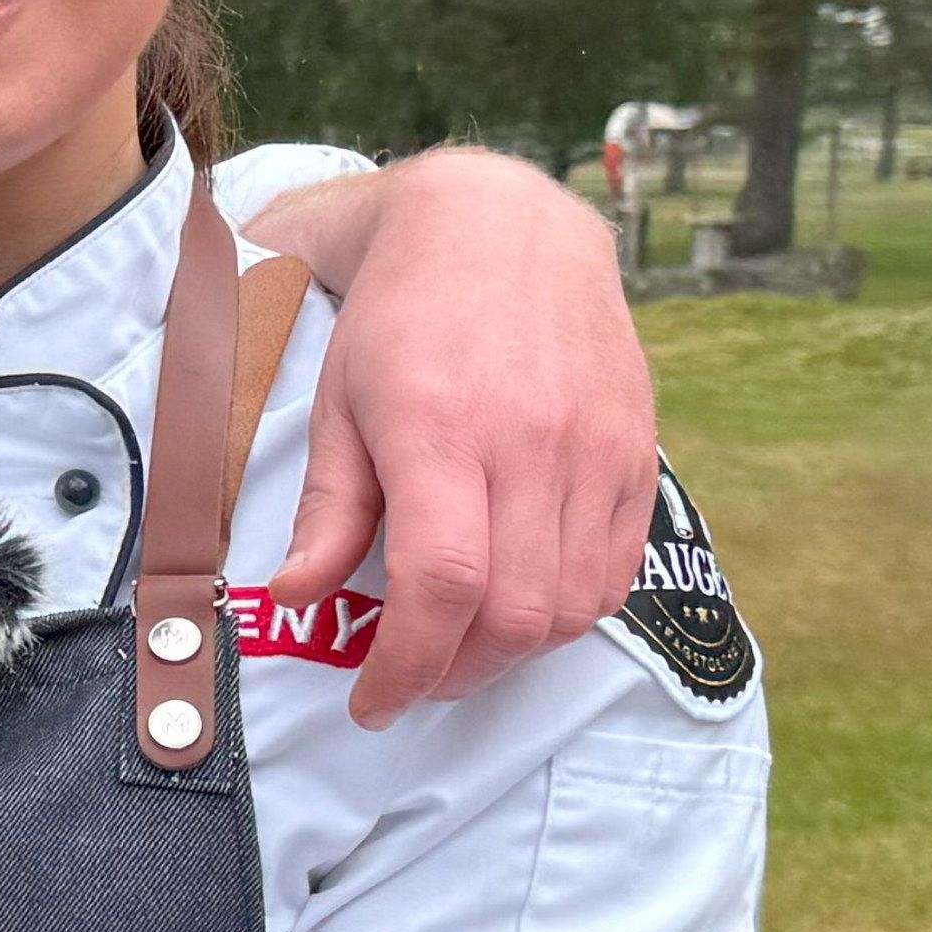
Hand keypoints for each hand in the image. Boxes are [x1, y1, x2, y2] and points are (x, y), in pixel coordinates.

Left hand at [253, 142, 659, 725]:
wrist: (503, 228)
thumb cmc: (404, 317)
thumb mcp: (339, 403)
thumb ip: (328, 509)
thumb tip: (294, 597)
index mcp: (443, 432)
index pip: (443, 588)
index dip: (407, 668)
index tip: (374, 703)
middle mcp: (533, 444)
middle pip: (517, 614)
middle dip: (458, 672)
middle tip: (415, 677)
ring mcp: (597, 449)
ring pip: (574, 606)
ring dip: (516, 650)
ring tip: (465, 642)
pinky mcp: (637, 452)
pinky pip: (616, 571)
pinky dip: (571, 610)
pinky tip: (524, 598)